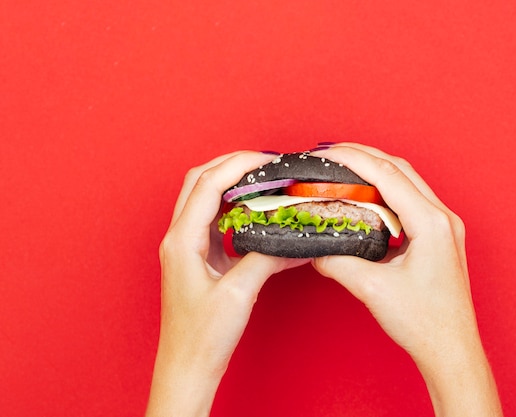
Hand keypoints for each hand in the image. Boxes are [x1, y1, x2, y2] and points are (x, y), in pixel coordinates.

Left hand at [146, 151, 307, 416]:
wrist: (187, 366)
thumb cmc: (202, 337)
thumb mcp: (238, 294)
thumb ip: (264, 258)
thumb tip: (290, 239)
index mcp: (181, 241)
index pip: (207, 185)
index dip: (237, 165)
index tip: (266, 159)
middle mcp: (179, 238)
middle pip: (199, 182)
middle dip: (231, 165)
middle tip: (265, 163)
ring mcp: (186, 247)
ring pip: (205, 199)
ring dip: (232, 184)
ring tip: (263, 180)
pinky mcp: (198, 258)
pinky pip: (215, 221)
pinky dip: (235, 208)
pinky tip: (257, 212)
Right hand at [311, 143, 502, 416]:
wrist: (451, 349)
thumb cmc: (424, 323)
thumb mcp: (373, 289)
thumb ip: (338, 262)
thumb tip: (315, 249)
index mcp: (431, 224)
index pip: (388, 175)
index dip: (354, 159)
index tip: (326, 153)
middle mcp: (442, 218)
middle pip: (399, 169)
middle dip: (364, 155)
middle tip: (330, 153)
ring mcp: (444, 226)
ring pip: (407, 181)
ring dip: (375, 169)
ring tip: (344, 166)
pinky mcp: (439, 236)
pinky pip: (411, 200)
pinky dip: (385, 190)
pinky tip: (365, 195)